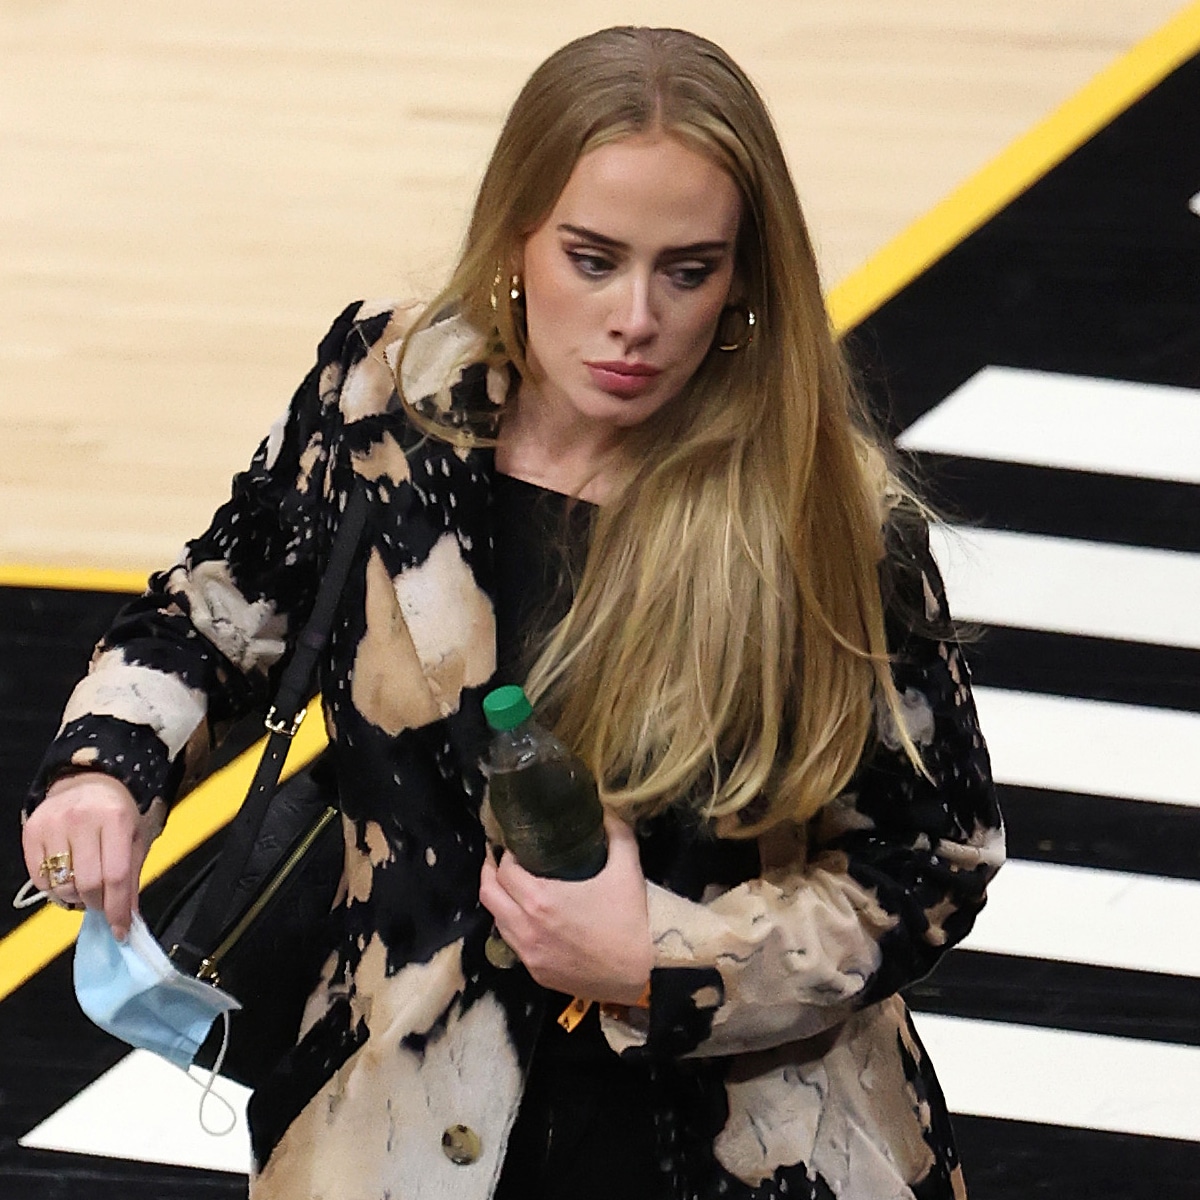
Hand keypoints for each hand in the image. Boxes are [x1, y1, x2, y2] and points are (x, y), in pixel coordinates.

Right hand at [22, 773, 162, 939]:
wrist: (88, 781)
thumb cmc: (116, 812)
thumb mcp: (135, 837)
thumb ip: (132, 876)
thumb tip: (129, 917)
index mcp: (115, 818)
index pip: (116, 875)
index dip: (118, 908)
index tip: (121, 929)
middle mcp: (82, 819)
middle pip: (88, 883)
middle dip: (98, 903)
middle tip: (103, 904)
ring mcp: (53, 825)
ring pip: (62, 885)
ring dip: (76, 898)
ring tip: (86, 889)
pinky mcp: (31, 832)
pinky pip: (41, 879)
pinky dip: (55, 890)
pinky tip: (67, 880)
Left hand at [479, 811, 652, 1003]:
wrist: (638, 976)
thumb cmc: (629, 921)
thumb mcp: (627, 870)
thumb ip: (617, 834)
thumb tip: (608, 809)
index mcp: (540, 899)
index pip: (503, 869)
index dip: (505, 852)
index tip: (515, 844)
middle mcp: (525, 927)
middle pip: (488, 893)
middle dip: (491, 872)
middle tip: (502, 858)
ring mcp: (528, 954)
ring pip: (496, 920)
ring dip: (500, 900)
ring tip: (514, 886)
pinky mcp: (535, 973)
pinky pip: (512, 943)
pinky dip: (513, 925)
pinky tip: (529, 917)